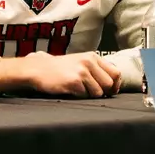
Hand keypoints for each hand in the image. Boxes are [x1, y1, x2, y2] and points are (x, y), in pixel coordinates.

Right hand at [0, 51, 121, 96]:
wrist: (38, 69)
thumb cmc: (59, 68)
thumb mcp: (80, 62)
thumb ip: (96, 69)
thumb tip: (113, 85)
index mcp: (93, 57)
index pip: (116, 73)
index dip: (115, 85)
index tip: (110, 90)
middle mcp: (89, 62)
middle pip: (109, 84)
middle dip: (103, 92)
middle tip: (91, 92)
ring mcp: (82, 71)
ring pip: (98, 92)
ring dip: (89, 95)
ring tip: (78, 89)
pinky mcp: (74, 82)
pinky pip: (85, 96)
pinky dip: (79, 96)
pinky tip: (70, 90)